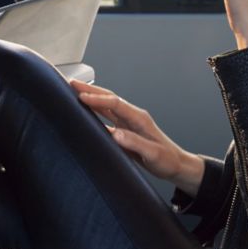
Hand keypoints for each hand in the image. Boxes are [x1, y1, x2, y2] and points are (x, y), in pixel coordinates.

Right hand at [70, 79, 204, 194]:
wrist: (176, 165)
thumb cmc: (167, 160)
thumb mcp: (152, 153)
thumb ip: (134, 142)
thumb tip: (115, 133)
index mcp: (139, 118)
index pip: (115, 103)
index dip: (98, 99)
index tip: (81, 97)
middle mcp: (132, 117)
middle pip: (108, 98)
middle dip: (90, 90)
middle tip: (72, 83)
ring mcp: (128, 123)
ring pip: (106, 105)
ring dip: (91, 97)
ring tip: (74, 91)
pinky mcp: (125, 130)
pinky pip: (107, 117)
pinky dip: (94, 111)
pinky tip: (85, 111)